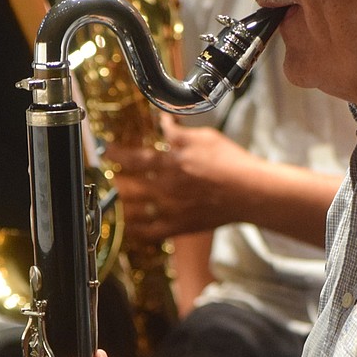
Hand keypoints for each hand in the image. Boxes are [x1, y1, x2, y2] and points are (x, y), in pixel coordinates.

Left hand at [110, 114, 250, 243]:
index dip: (114, 153)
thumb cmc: (231, 163)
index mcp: (170, 163)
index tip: (106, 150)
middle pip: (126, 185)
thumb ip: (179, 133)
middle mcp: (165, 187)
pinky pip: (148, 233)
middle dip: (114, 179)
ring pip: (131, 210)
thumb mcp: (204, 138)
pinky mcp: (178, 227)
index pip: (132, 158)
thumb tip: (163, 122)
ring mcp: (170, 210)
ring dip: (120, 204)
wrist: (250, 193)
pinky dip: (134, 230)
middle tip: (110, 175)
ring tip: (115, 198)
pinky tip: (128, 226)